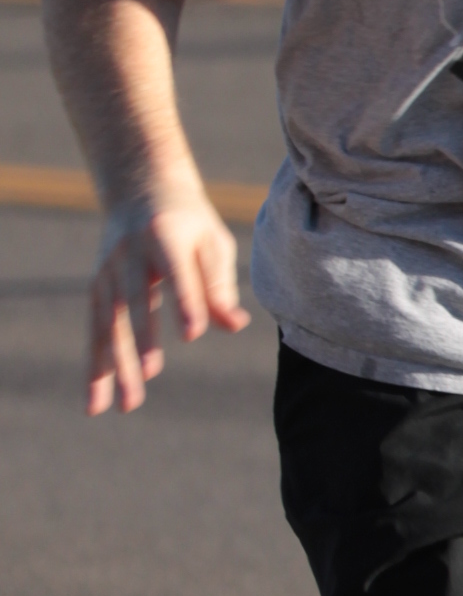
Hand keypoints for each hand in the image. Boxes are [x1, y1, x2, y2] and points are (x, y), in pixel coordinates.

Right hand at [87, 186, 250, 415]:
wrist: (140, 189)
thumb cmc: (190, 223)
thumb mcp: (213, 242)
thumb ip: (220, 284)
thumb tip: (234, 324)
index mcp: (166, 235)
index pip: (176, 272)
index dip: (184, 300)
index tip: (192, 332)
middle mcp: (129, 253)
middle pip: (134, 302)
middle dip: (140, 342)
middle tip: (149, 380)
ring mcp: (107, 272)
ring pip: (108, 323)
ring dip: (113, 366)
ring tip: (123, 406)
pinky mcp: (96, 289)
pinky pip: (94, 332)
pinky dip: (95, 367)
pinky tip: (95, 402)